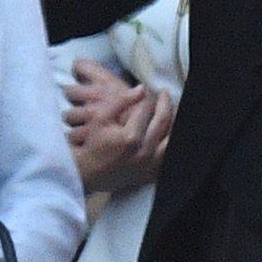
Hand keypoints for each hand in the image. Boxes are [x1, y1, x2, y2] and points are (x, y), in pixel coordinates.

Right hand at [66, 60, 174, 193]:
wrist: (88, 173)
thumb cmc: (92, 144)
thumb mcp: (100, 118)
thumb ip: (120, 101)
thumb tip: (141, 89)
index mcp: (130, 137)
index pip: (146, 108)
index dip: (148, 95)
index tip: (148, 89)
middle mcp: (143, 152)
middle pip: (163, 120)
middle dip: (166, 104)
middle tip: (164, 94)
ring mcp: (149, 164)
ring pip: (171, 138)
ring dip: (173, 121)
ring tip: (170, 110)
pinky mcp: (151, 172)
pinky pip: (168, 154)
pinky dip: (169, 139)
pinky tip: (167, 129)